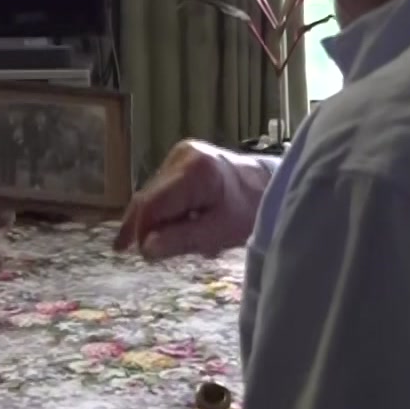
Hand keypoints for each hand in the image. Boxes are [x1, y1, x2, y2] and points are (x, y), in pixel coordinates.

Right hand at [114, 140, 273, 260]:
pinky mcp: (181, 157)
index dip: (141, 231)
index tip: (142, 255)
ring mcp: (180, 153)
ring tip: (172, 238)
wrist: (268, 184)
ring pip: (153, 194)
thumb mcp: (219, 232)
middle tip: (145, 253)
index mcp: (193, 171)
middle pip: (149, 197)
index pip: (151, 204)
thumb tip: (146, 248)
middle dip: (147, 227)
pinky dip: (166, 208)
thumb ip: (182, 239)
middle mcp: (181, 155)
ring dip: (157, 219)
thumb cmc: (249, 211)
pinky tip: (180, 221)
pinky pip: (162, 188)